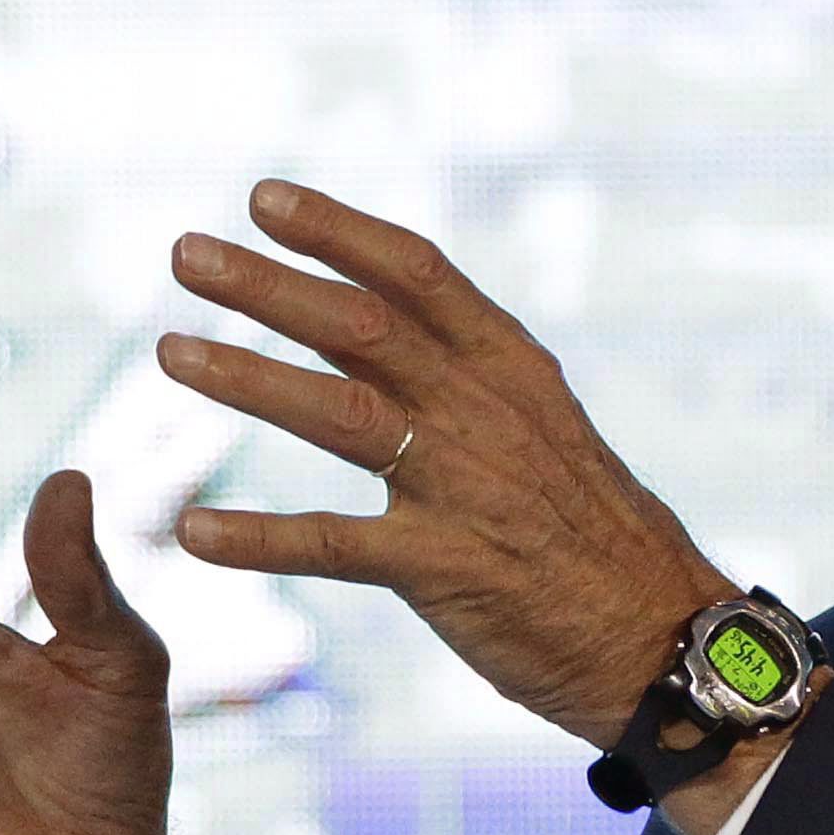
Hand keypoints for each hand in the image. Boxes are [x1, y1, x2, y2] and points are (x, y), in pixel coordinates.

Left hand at [159, 179, 738, 745]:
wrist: (663, 637)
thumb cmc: (594, 534)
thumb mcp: (543, 429)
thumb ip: (461, 375)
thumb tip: (370, 317)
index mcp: (513, 368)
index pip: (418, 273)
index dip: (337, 230)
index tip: (264, 197)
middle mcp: (488, 412)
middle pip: (362, 325)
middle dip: (267, 284)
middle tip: (184, 254)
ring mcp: (466, 487)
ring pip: (340, 411)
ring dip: (247, 377)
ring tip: (170, 353)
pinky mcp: (446, 568)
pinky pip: (336, 544)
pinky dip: (261, 536)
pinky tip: (194, 533)